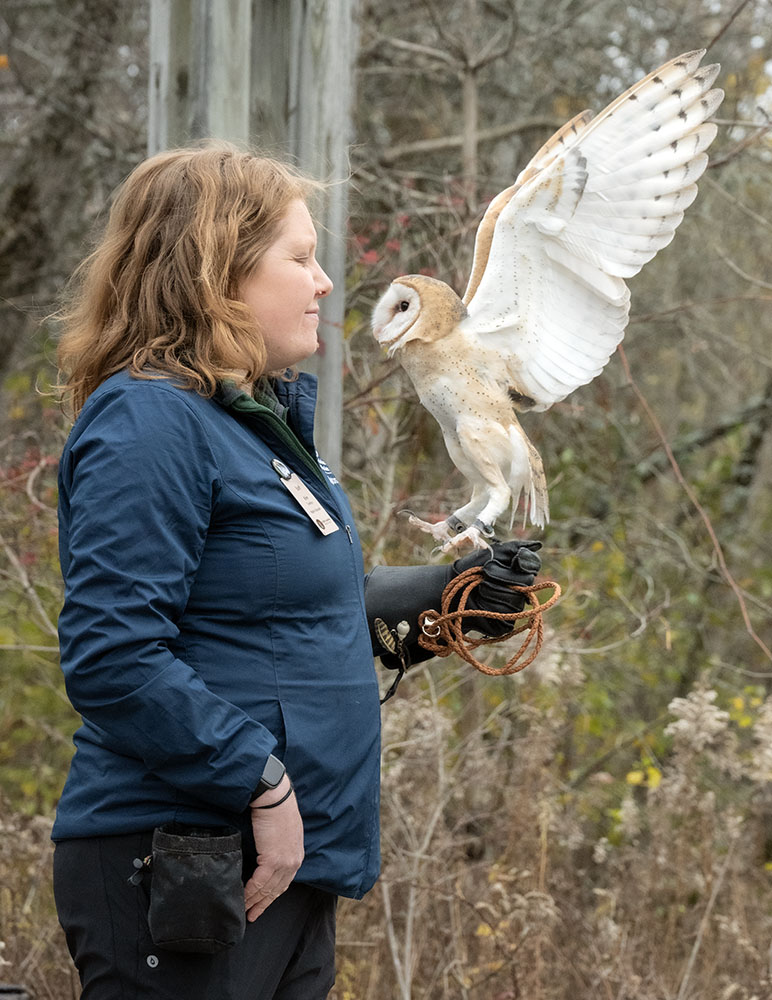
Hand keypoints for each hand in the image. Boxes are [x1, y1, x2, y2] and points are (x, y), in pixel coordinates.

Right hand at [244, 776, 303, 920]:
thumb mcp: (283, 831)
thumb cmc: (276, 808)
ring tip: (243, 911)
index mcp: (296, 855)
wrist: (275, 798)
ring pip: (267, 889)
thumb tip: (266, 854)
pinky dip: (250, 893)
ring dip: (254, 902)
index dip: (272, 895)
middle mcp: (293, 862)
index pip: (284, 882)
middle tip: (251, 916)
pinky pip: (259, 883)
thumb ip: (277, 845)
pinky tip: (242, 900)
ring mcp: (284, 863)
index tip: (262, 904)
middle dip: (263, 904)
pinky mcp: (273, 860)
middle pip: (277, 890)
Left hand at [453, 539, 541, 635]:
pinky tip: (480, 602)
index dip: (521, 562)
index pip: (533, 566)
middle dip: (501, 575)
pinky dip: (489, 604)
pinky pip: (506, 613)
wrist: (451, 587)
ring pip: (515, 598)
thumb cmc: (471, 568)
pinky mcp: (505, 624)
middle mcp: (521, 592)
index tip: (509, 559)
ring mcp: (514, 609)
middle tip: (485, 573)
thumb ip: (517, 548)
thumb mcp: (494, 552)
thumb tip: (538, 545)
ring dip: (492, 589)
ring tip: (480, 587)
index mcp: (520, 574)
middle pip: (526, 582)